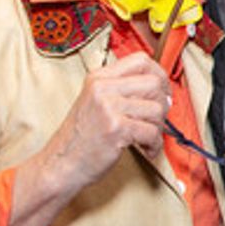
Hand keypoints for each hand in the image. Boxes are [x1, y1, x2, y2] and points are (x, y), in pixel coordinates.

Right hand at [3, 53, 170, 225]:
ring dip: (158, 128)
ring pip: (157, 108)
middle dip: (162, 104)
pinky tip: (145, 150)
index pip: (141, 60)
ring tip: (145, 139)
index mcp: (99, 77)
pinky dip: (154, 145)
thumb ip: (124, 92)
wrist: (60, 165)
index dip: (159, 75)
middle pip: (155, 82)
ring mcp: (109, 107)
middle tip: (155, 120)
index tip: (161, 92)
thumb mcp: (97, 103)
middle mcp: (103, 87)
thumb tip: (164, 92)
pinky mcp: (116, 128)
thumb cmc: (82, 138)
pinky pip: (152, 132)